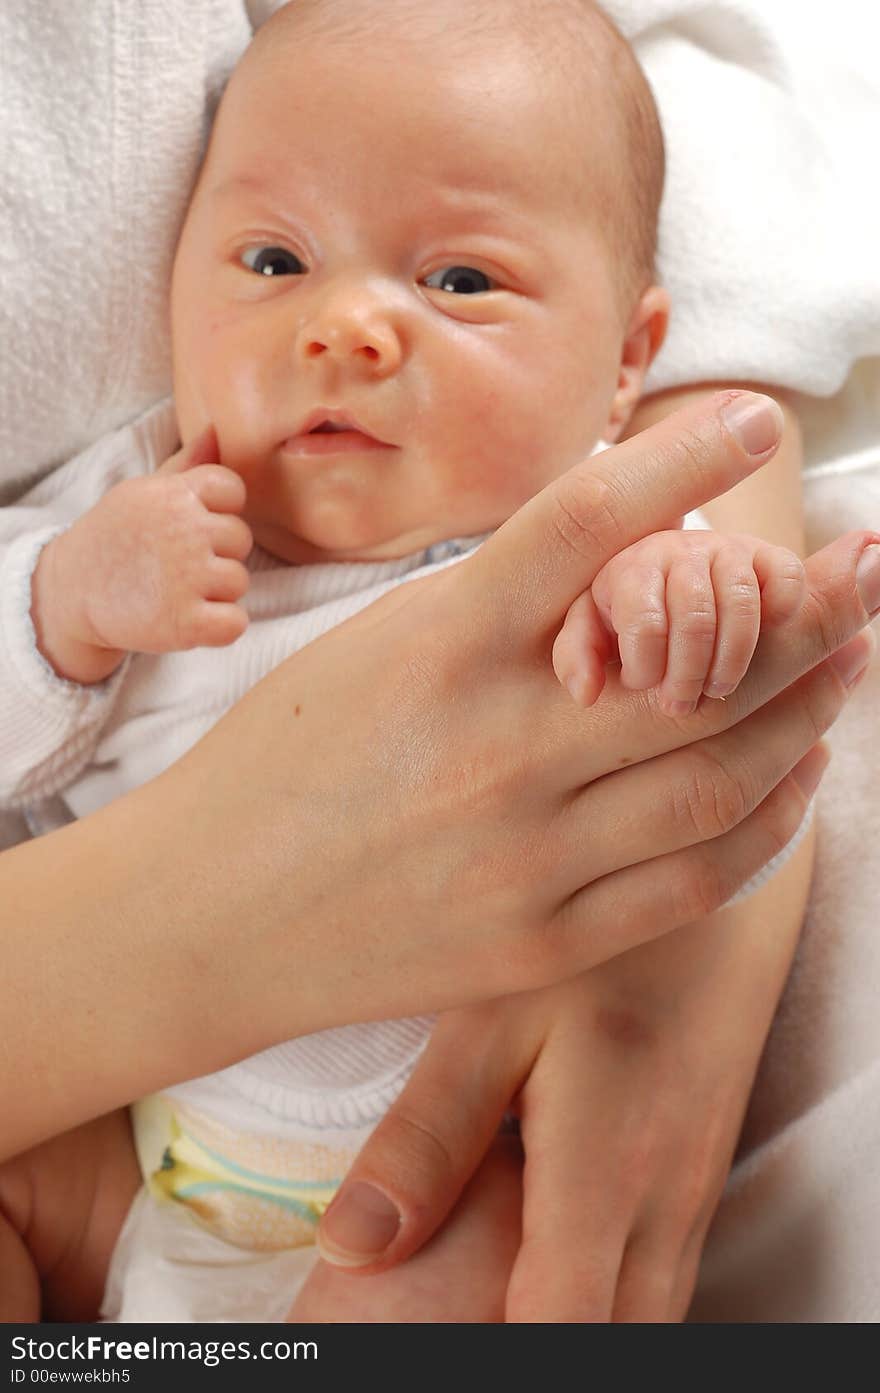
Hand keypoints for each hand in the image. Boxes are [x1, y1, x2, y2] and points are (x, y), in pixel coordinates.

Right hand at [8, 393, 878, 1153]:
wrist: (211, 914)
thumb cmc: (281, 761)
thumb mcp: (374, 647)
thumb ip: (495, 607)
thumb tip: (616, 559)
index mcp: (442, 651)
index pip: (584, 526)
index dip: (683, 464)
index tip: (757, 424)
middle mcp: (498, 750)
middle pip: (701, 664)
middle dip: (812, 608)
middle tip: (869, 569)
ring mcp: (529, 858)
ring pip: (723, 776)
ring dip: (808, 711)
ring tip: (852, 662)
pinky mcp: (543, 944)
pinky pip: (695, 881)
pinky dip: (767, 822)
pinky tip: (795, 775)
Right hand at [30, 426, 251, 683]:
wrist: (69, 594)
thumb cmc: (115, 539)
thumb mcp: (142, 495)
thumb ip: (186, 466)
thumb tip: (216, 431)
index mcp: (173, 495)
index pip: (232, 490)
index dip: (219, 511)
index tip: (190, 527)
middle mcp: (184, 531)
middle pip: (240, 538)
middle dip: (217, 554)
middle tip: (177, 564)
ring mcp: (186, 577)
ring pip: (239, 581)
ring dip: (215, 592)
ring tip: (177, 590)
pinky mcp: (185, 622)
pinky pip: (235, 623)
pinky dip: (220, 626)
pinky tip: (191, 618)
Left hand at [314, 837, 813, 1320]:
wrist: (723, 899)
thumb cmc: (595, 947)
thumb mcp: (493, 1019)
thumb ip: (429, 1136)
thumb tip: (349, 1249)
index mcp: (606, 1175)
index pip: (555, 1335)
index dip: (481, 1355)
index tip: (412, 1337)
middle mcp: (663, 1210)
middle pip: (600, 1346)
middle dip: (517, 1344)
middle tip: (437, 1310)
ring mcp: (691, 1200)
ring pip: (637, 1322)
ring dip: (564, 1322)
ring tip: (481, 1289)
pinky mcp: (697, 1181)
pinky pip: (655, 1284)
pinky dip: (601, 1297)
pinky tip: (543, 1255)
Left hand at [553, 529, 805, 713]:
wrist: (668, 578)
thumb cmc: (623, 616)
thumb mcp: (590, 633)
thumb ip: (576, 657)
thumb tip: (586, 693)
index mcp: (629, 568)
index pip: (644, 620)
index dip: (647, 667)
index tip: (646, 689)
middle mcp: (677, 549)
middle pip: (695, 615)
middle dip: (688, 672)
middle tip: (680, 705)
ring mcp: (725, 549)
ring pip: (741, 601)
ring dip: (733, 658)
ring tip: (718, 689)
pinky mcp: (767, 556)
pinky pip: (786, 575)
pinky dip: (782, 609)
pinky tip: (765, 641)